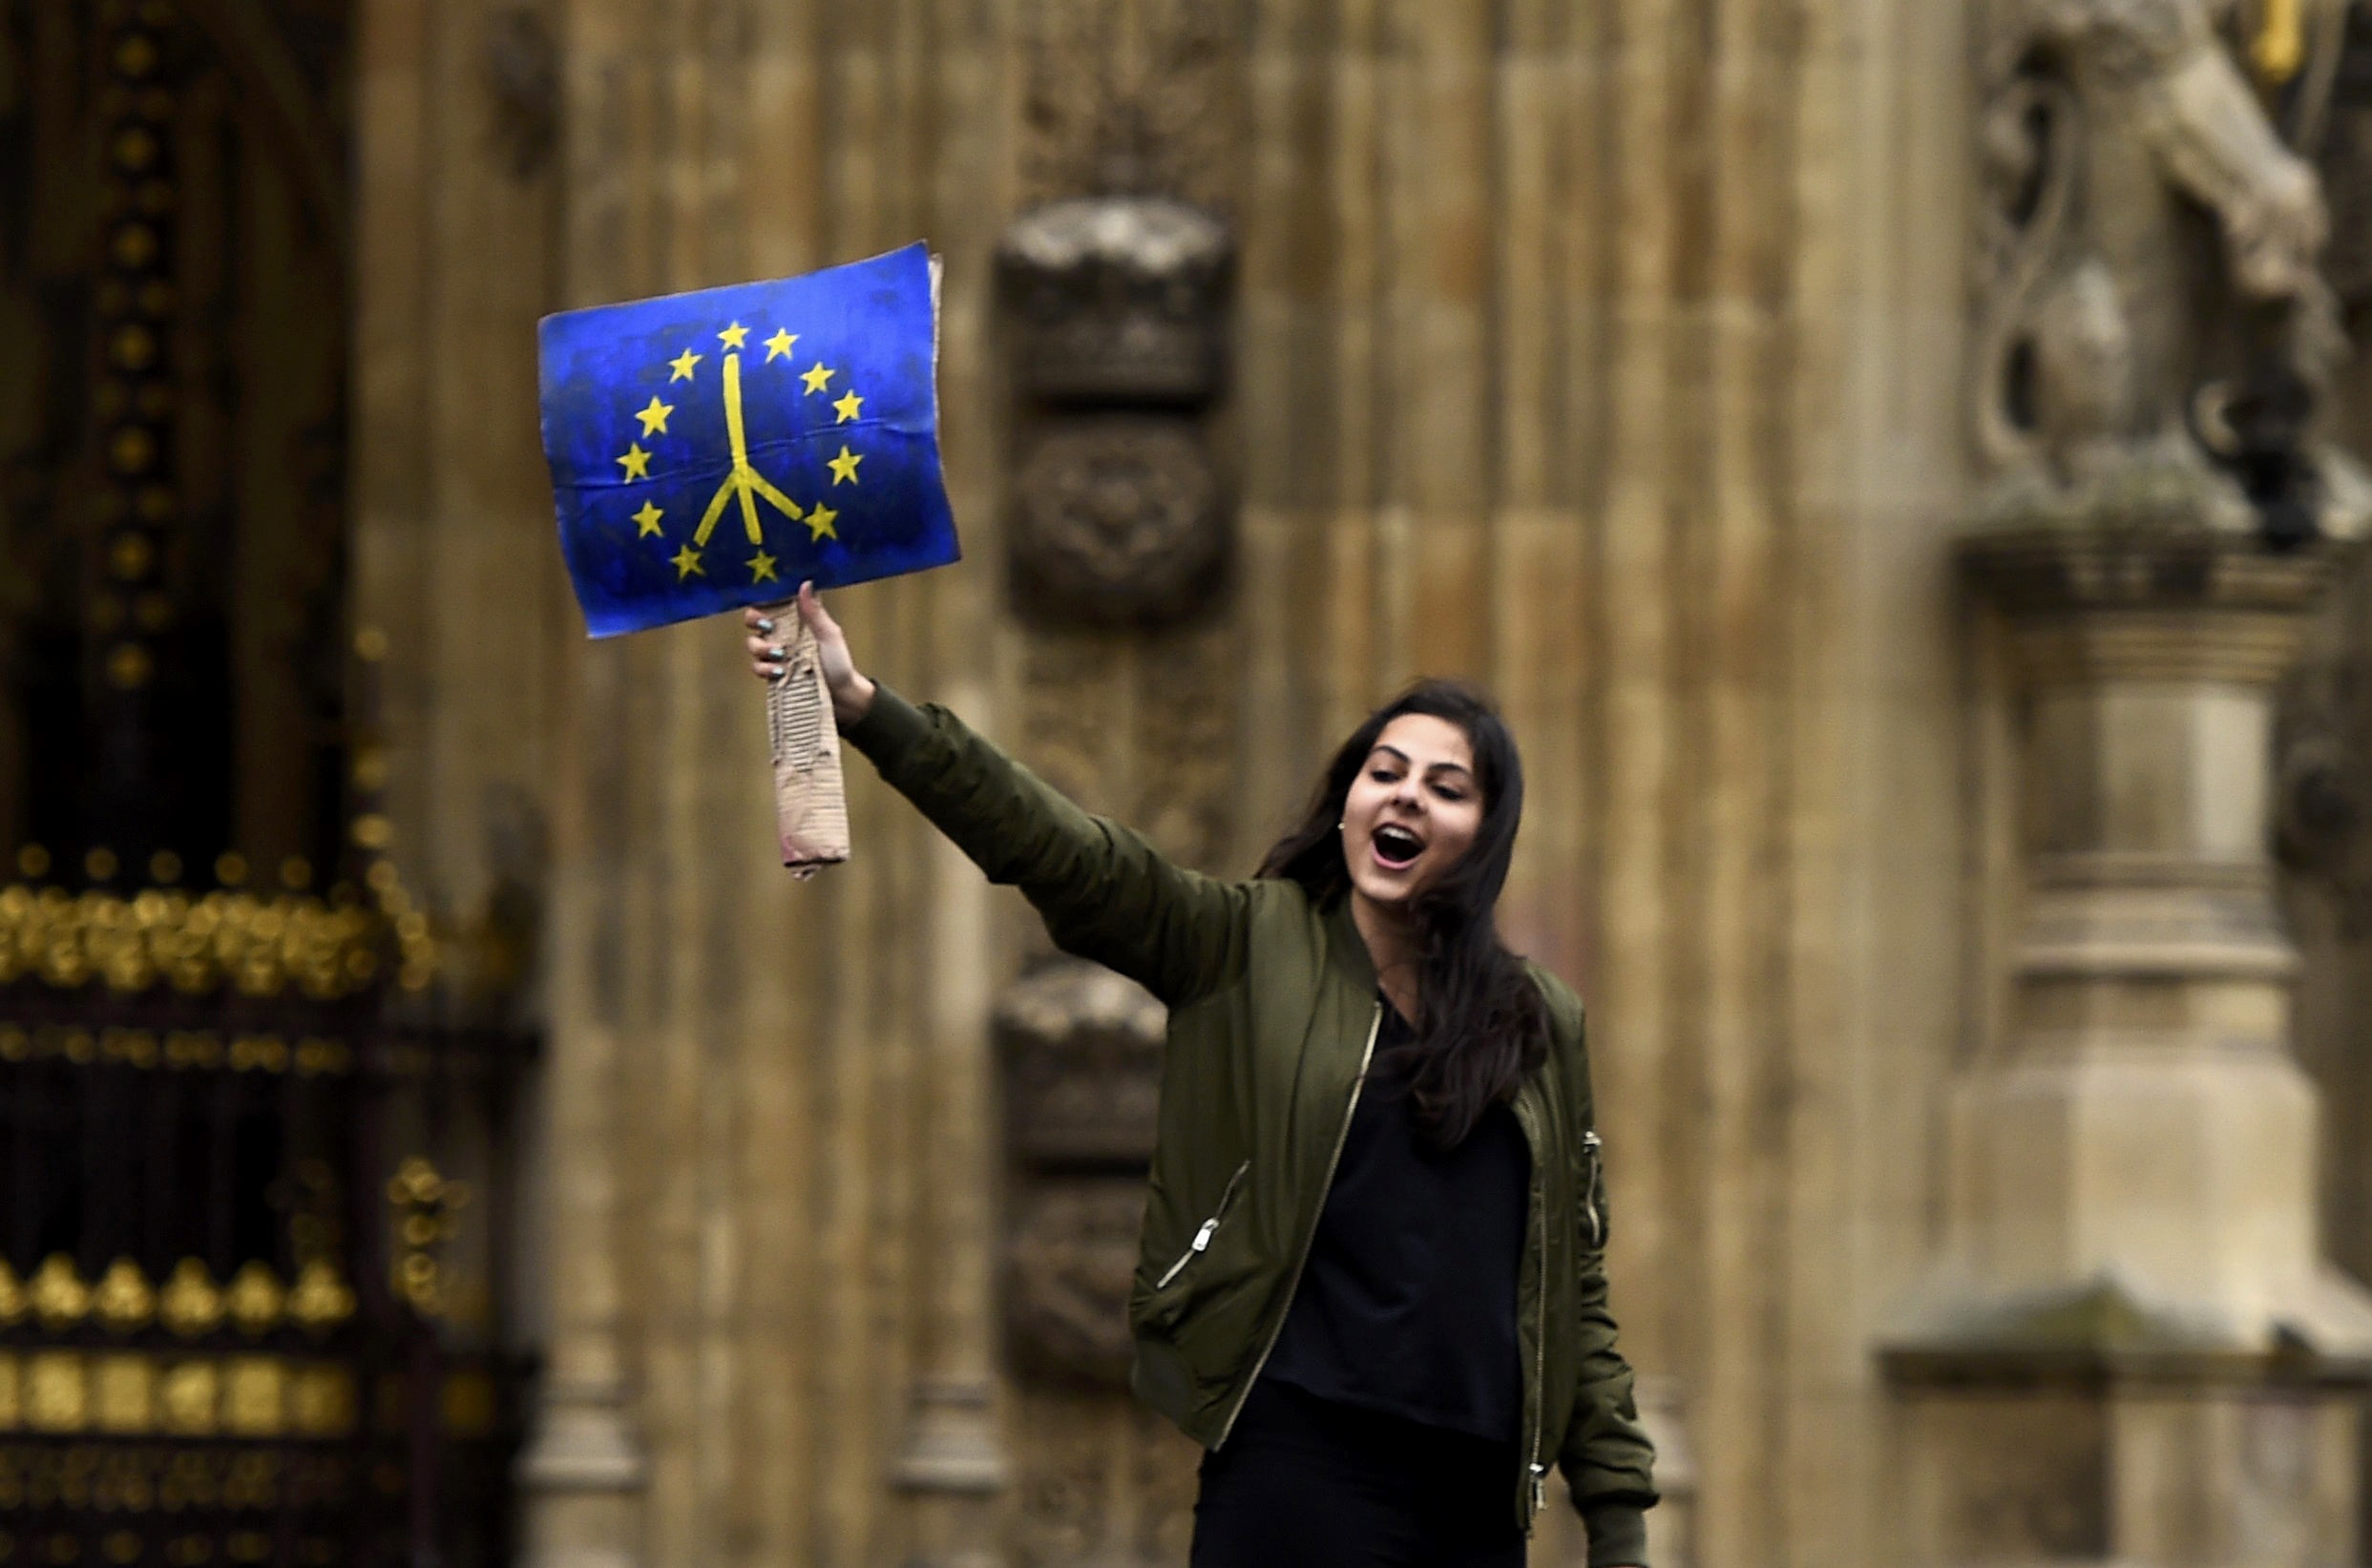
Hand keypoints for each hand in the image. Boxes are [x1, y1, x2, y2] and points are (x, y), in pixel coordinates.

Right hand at [744, 582, 874, 726]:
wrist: (841, 695)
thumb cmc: (839, 662)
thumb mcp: (829, 634)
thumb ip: (815, 612)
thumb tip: (806, 583)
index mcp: (795, 620)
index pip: (770, 603)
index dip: (762, 601)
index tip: (766, 603)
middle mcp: (781, 634)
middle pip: (753, 621)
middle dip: (755, 622)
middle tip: (767, 627)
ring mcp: (774, 655)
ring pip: (752, 644)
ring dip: (761, 648)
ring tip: (780, 655)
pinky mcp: (772, 674)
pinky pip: (757, 667)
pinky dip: (765, 668)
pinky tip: (780, 672)